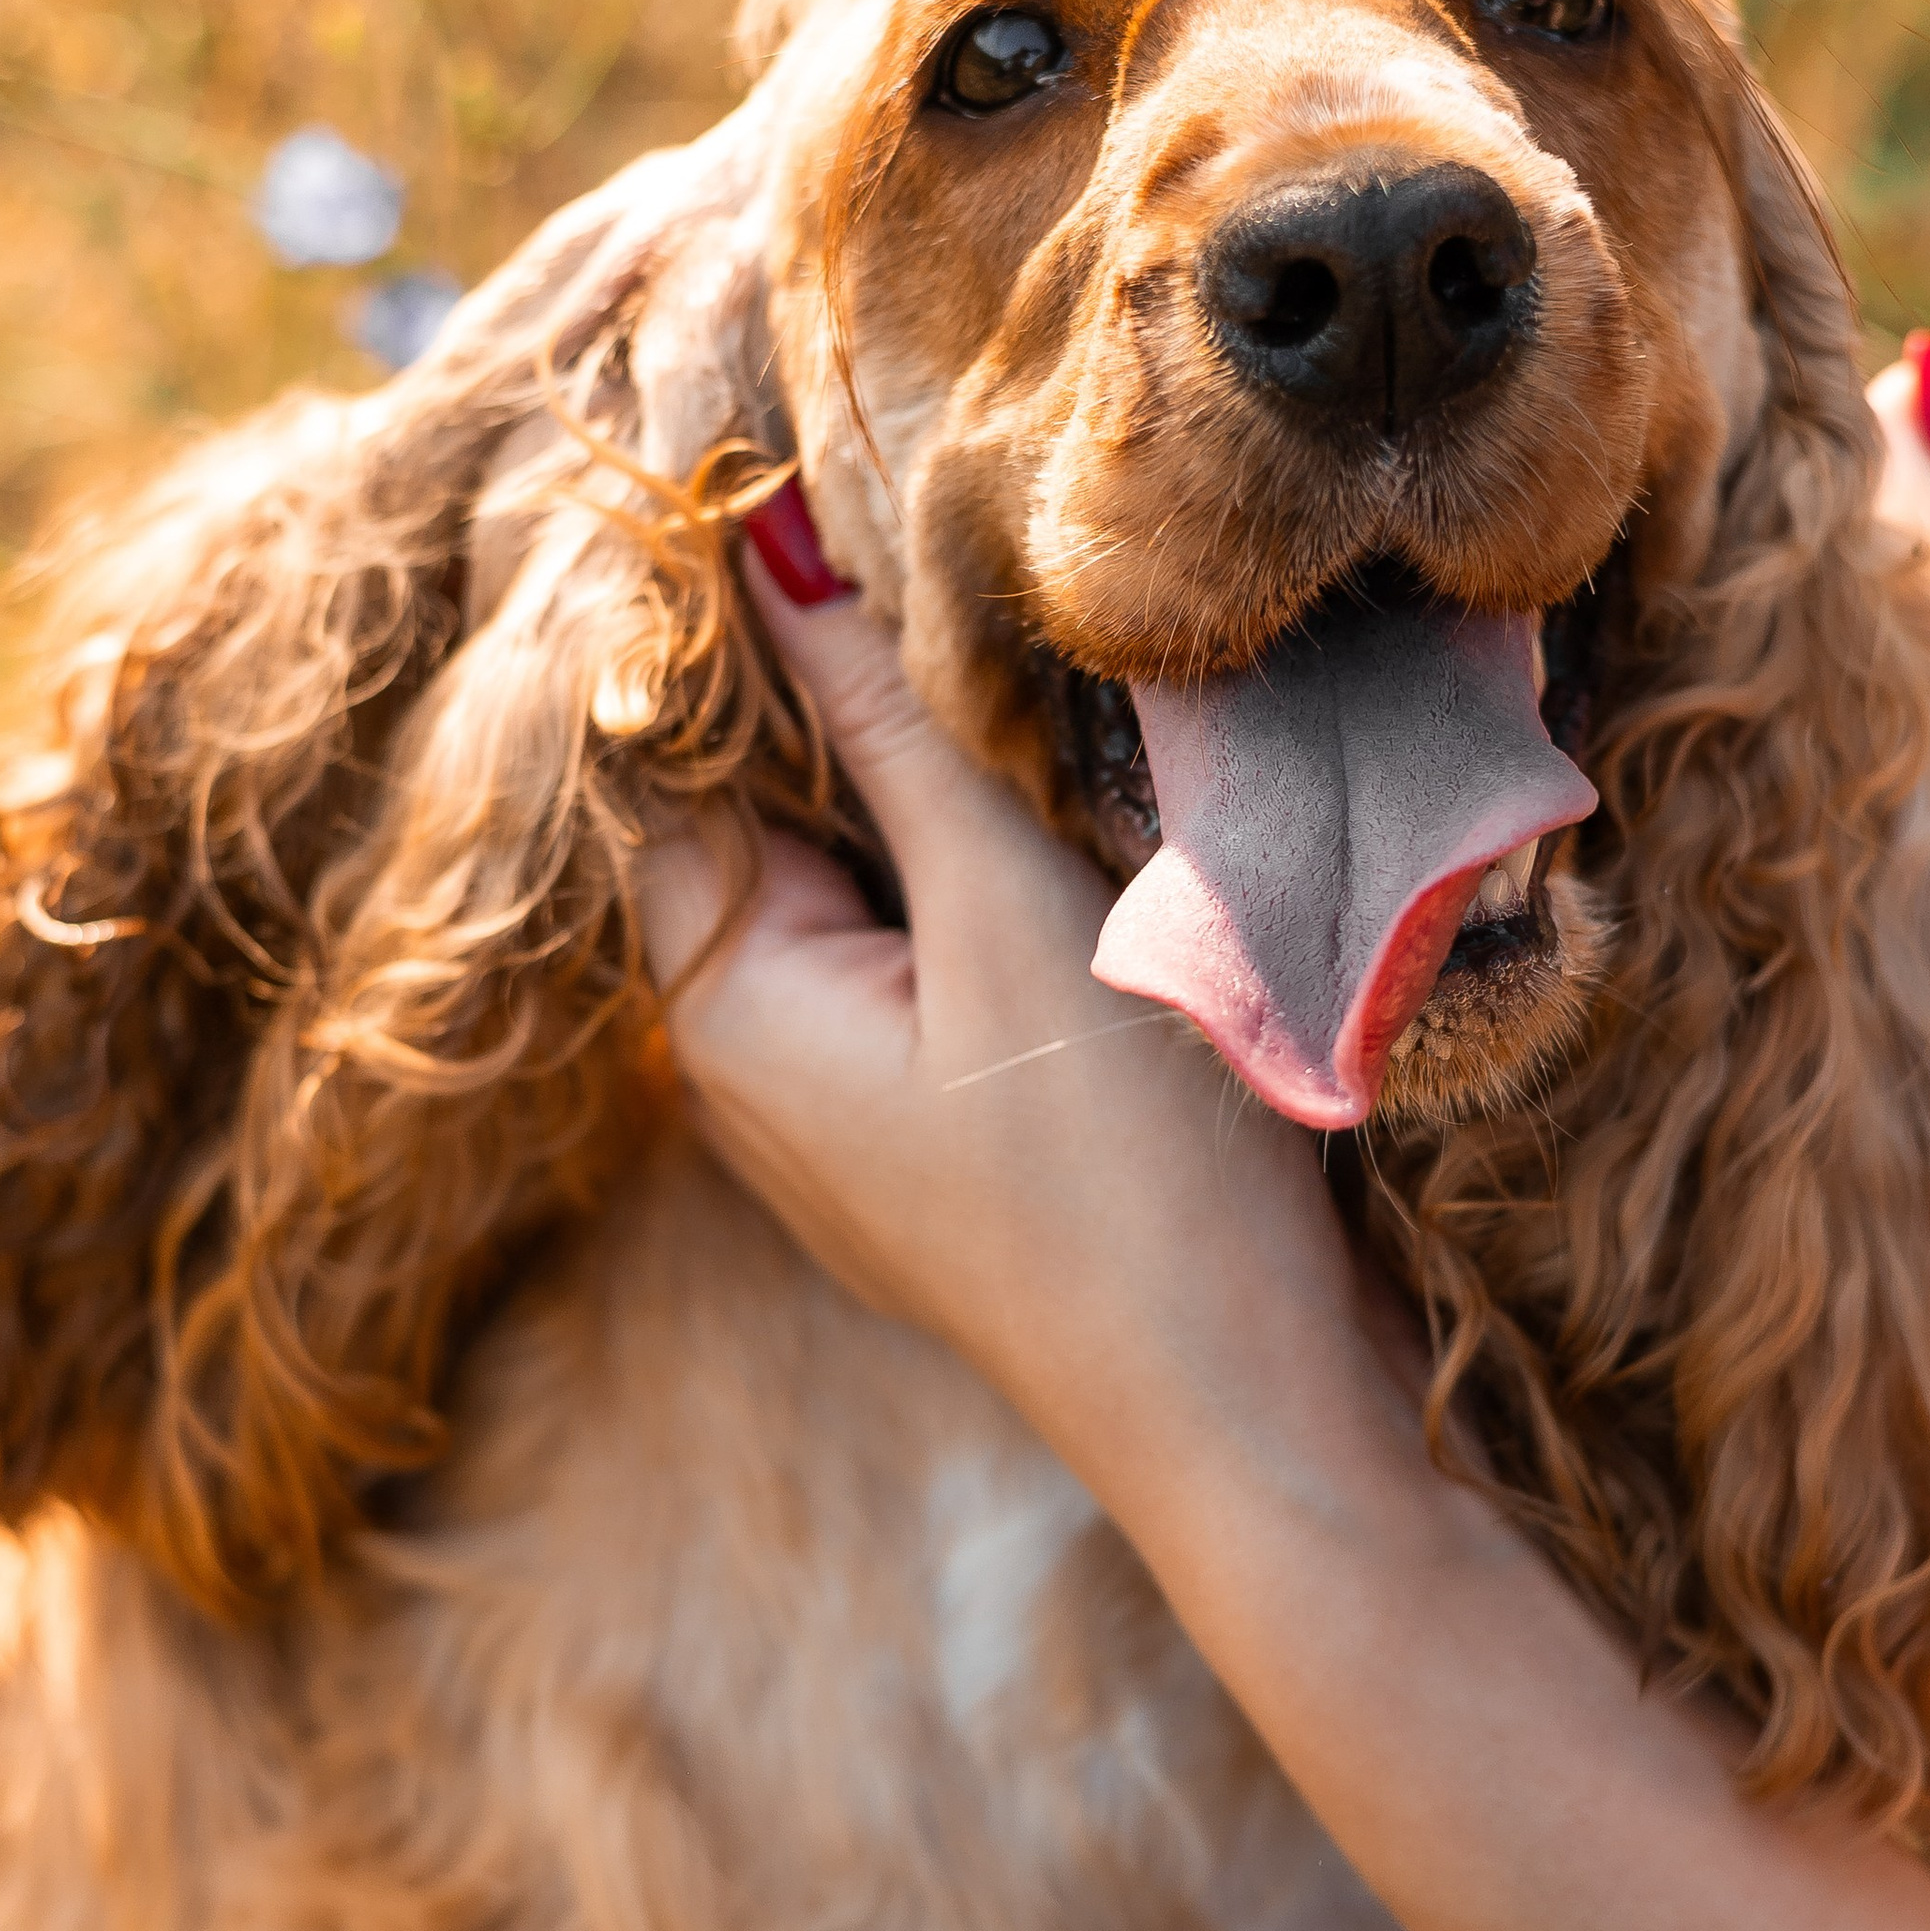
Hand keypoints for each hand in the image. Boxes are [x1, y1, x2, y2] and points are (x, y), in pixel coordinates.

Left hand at [635, 556, 1403, 1515]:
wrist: (1252, 1418)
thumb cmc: (1129, 1176)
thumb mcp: (1005, 910)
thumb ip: (882, 724)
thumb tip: (760, 548)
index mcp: (725, 1013)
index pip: (676, 771)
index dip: (742, 644)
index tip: (822, 512)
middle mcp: (752, 1075)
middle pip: (772, 827)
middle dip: (857, 722)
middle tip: (969, 603)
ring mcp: (849, 1122)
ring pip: (862, 896)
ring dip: (938, 808)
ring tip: (1045, 722)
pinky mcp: (944, 1148)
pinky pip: (927, 975)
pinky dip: (982, 899)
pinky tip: (1080, 855)